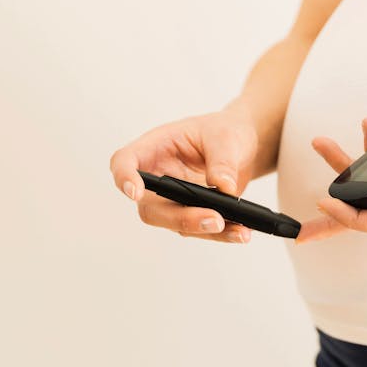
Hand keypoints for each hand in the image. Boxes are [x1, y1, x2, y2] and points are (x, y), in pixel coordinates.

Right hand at [109, 108, 258, 243]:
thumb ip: (222, 160)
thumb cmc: (224, 132)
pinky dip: (222, 234)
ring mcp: (171, 200)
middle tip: (214, 219)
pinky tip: (241, 232)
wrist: (242, 147)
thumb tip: (223, 188)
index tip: (136, 192)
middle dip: (179, 217)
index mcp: (154, 148)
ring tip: (238, 230)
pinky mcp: (191, 214)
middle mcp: (157, 177)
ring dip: (205, 230)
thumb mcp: (226, 136)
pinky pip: (200, 230)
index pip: (125, 162)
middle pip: (150, 206)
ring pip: (175, 224)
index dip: (124, 177)